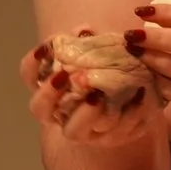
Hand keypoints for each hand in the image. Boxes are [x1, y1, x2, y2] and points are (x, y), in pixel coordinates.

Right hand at [18, 31, 157, 147]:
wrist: (136, 100)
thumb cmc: (110, 72)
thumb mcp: (98, 55)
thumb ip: (87, 44)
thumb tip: (83, 31)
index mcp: (52, 89)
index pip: (30, 77)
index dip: (31, 64)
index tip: (44, 49)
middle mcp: (60, 113)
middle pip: (40, 109)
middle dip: (49, 93)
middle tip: (64, 76)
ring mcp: (84, 131)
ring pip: (74, 130)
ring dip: (85, 112)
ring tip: (98, 95)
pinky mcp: (110, 138)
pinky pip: (117, 132)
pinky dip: (129, 114)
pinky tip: (140, 95)